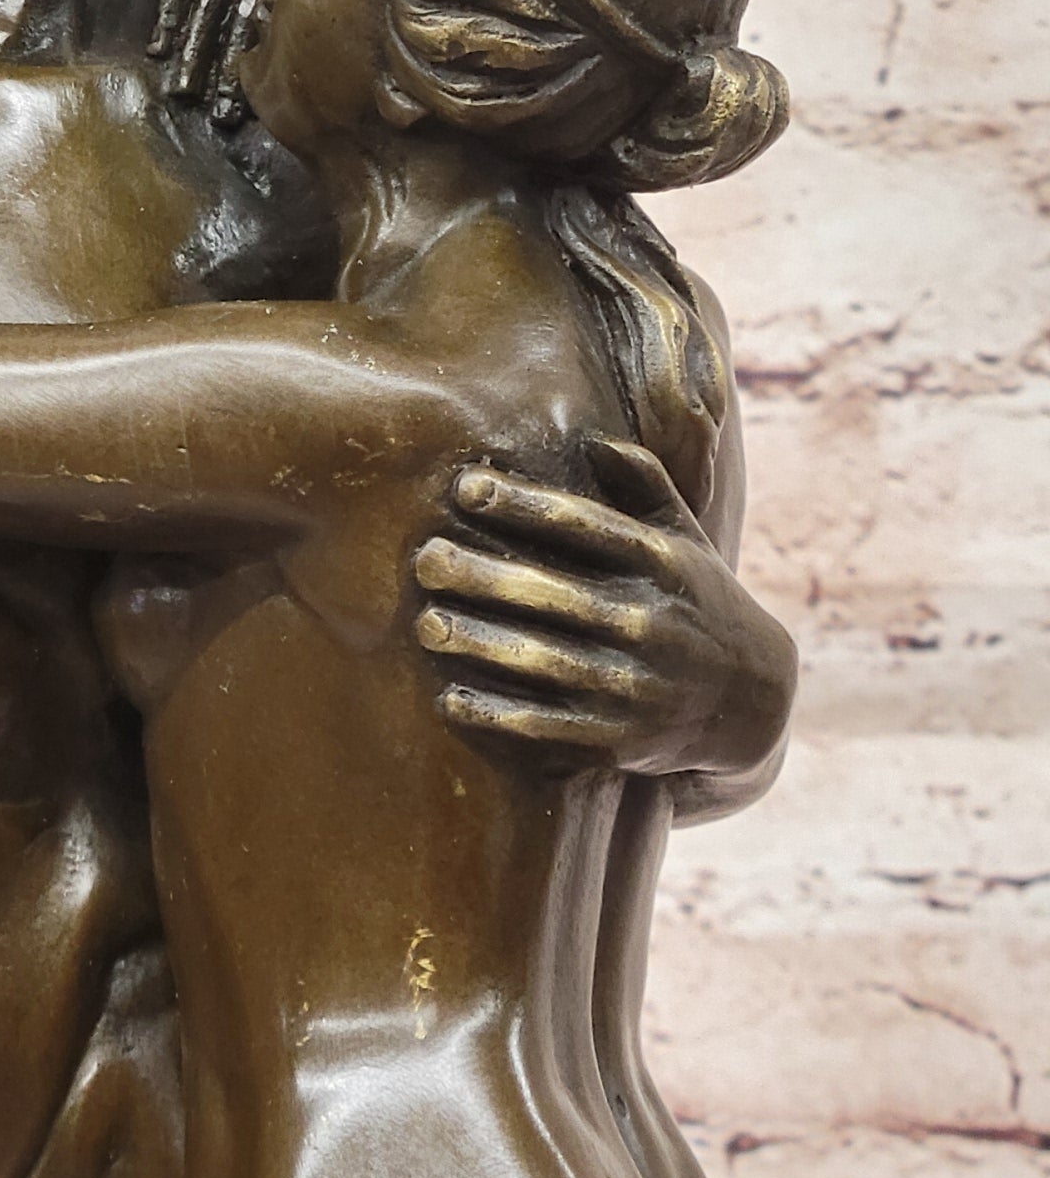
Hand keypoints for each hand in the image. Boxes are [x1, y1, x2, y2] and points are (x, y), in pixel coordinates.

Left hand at [410, 435, 795, 782]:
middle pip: (555, 592)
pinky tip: (451, 698)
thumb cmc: (698, 599)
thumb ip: (643, 484)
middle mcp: (650, 621)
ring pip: (546, 660)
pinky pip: (552, 725)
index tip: (466, 487)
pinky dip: (500, 714)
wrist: (752, 699)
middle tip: (425, 559)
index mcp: (661, 562)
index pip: (584, 525)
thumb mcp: (684, 538)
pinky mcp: (623, 739)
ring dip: (481, 643)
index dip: (523, 504)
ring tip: (427, 624)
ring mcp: (637, 684)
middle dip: (485, 575)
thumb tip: (592, 438)